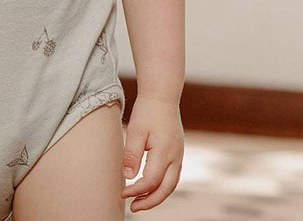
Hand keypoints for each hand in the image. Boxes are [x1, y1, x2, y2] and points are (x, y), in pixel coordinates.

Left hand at [121, 96, 183, 211]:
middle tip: (134, 208)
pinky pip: (173, 176)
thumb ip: (132, 154)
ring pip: (171, 185)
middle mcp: (176, 157)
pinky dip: (162, 186)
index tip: (123, 194)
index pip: (151, 181)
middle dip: (150, 202)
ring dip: (157, 196)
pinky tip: (150, 187)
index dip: (137, 191)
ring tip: (140, 201)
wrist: (162, 96)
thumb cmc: (147, 111)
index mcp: (165, 152)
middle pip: (166, 189)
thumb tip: (128, 177)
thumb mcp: (135, 130)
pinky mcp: (178, 152)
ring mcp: (179, 155)